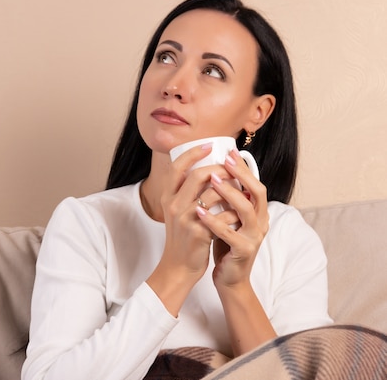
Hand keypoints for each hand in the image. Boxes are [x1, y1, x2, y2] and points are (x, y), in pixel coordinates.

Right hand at [157, 144, 233, 281]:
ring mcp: (186, 219)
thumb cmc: (183, 236)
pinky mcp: (199, 232)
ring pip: (213, 193)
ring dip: (232, 189)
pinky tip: (241, 212)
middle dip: (220, 168)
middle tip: (232, 168)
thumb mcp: (177, 212)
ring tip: (242, 190)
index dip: (193, 153)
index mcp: (167, 197)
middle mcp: (174, 205)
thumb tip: (208, 170)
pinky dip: (235, 211)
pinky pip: (223, 215)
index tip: (210, 144)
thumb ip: (186, 192)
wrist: (179, 265)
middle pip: (198, 175)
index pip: (177, 167)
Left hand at [195, 148, 268, 288]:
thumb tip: (214, 171)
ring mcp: (254, 237)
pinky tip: (199, 212)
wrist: (229, 278)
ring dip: (229, 193)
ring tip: (212, 180)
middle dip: (241, 174)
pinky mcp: (243, 251)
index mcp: (258, 212)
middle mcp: (261, 222)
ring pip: (246, 210)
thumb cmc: (226, 244)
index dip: (244, 167)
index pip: (255, 183)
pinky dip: (214, 221)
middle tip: (224, 160)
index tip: (229, 151)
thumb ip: (227, 200)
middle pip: (257, 192)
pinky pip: (229, 233)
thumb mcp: (228, 218)